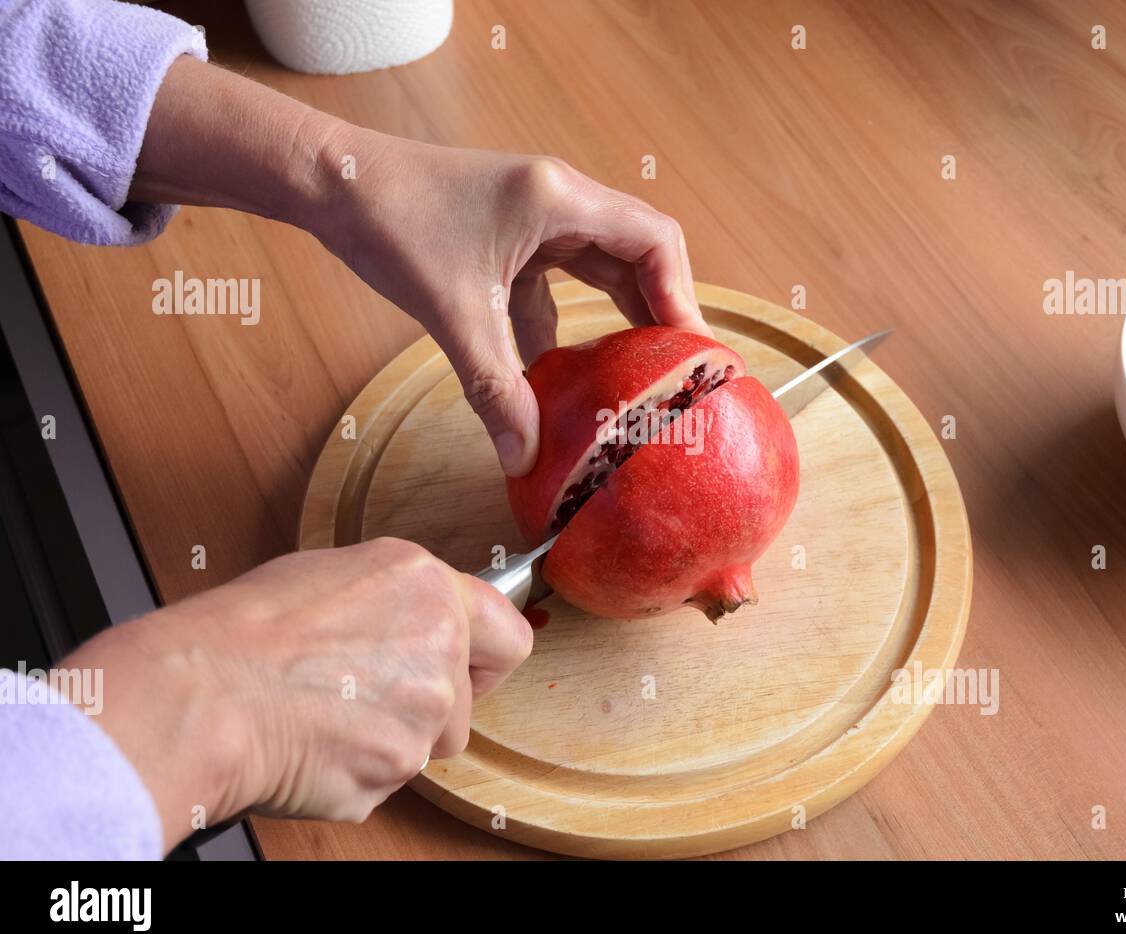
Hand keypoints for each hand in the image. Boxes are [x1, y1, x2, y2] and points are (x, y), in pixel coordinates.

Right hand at [61, 538, 531, 849]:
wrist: (200, 695)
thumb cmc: (244, 632)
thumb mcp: (333, 575)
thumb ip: (397, 600)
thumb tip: (411, 619)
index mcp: (428, 587)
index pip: (508, 635)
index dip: (484, 658)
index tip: (465, 667)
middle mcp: (440, 646)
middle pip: (465, 702)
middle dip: (428, 707)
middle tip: (367, 696)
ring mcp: (423, 713)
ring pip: (426, 744)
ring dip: (388, 739)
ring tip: (324, 714)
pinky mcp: (394, 768)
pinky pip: (386, 778)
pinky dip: (354, 770)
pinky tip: (313, 742)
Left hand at [310, 136, 710, 475]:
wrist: (332, 182)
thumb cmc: (391, 222)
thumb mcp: (454, 314)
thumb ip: (494, 388)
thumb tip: (524, 457)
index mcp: (560, 201)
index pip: (655, 241)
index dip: (682, 296)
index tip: (692, 351)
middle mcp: (558, 202)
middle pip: (638, 254)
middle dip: (659, 312)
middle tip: (676, 370)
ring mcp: (534, 218)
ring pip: (598, 268)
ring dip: (615, 317)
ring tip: (636, 375)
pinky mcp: (508, 239)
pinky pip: (553, 284)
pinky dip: (561, 326)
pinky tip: (557, 374)